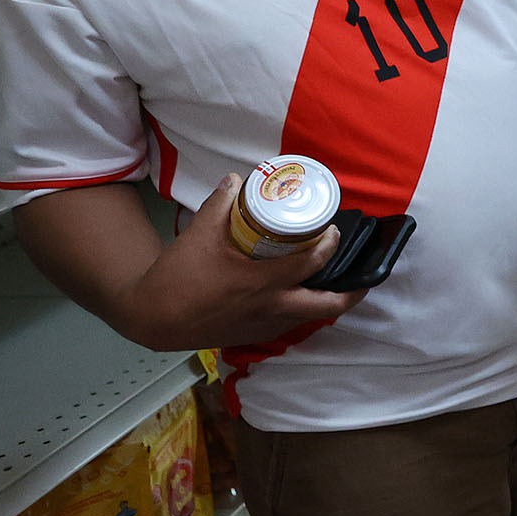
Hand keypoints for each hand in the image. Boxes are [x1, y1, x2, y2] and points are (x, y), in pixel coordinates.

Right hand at [117, 174, 361, 349]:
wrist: (153, 317)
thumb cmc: (177, 277)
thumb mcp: (198, 234)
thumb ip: (220, 204)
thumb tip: (237, 180)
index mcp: (262, 282)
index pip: (312, 264)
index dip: (330, 246)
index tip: (335, 230)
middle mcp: (271, 308)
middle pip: (330, 305)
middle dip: (353, 291)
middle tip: (363, 274)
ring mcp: (265, 325)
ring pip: (312, 317)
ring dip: (328, 300)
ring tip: (337, 282)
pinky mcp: (255, 335)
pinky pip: (291, 323)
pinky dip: (303, 309)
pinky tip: (300, 294)